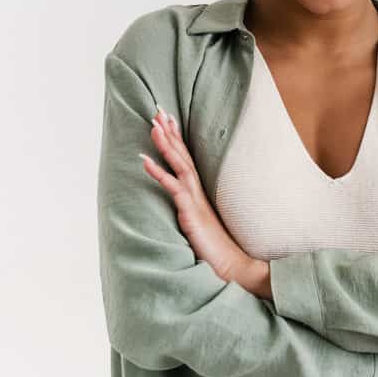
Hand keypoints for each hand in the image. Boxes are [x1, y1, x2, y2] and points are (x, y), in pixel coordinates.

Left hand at [139, 106, 249, 283]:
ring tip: (153, 126)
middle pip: (183, 156)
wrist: (231, 266)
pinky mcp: (191, 213)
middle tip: (159, 110)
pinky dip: (159, 174)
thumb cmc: (214, 248)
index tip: (167, 120)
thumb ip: (190, 210)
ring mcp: (195, 201)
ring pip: (180, 166)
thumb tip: (181, 203)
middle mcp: (197, 192)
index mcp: (198, 193)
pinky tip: (145, 162)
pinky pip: (174, 189)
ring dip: (166, 145)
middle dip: (170, 133)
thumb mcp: (198, 224)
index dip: (176, 139)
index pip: (186, 159)